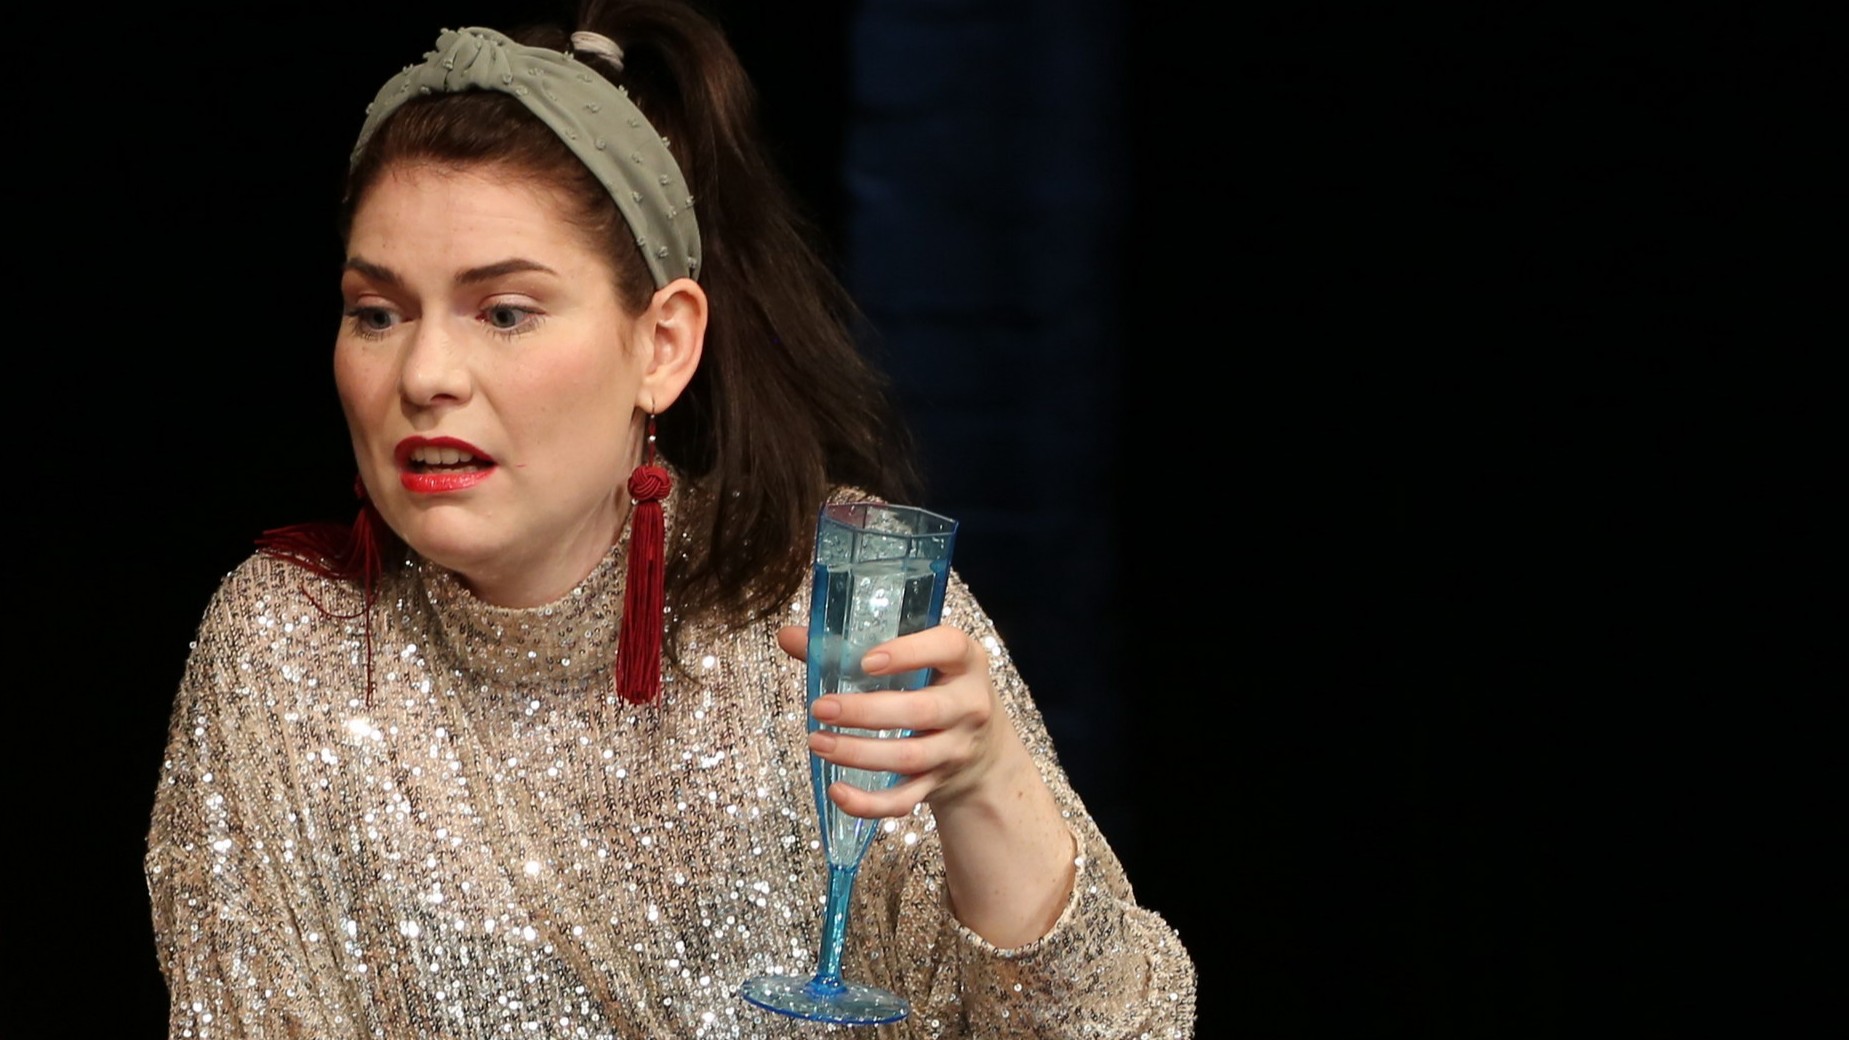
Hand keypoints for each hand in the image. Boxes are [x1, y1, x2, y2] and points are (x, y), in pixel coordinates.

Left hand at [777, 623, 1019, 820]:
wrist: (982, 749)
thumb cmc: (935, 688)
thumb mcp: (915, 659)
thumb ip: (850, 647)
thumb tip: (788, 636)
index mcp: (964, 662)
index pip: (948, 647)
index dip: (909, 653)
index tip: (866, 661)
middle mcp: (967, 706)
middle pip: (921, 712)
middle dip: (866, 712)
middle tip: (821, 708)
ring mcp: (954, 749)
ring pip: (909, 757)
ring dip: (858, 753)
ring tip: (817, 741)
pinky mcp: (936, 784)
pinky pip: (904, 800)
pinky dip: (869, 802)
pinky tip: (837, 791)